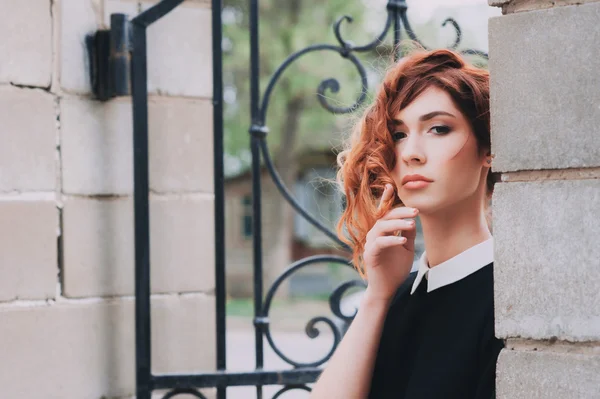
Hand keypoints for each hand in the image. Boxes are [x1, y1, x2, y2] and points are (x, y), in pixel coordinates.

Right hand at [362, 184, 417, 302]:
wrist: (387, 288)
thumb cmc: (395, 268)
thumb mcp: (406, 248)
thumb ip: (407, 233)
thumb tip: (412, 219)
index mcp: (382, 231)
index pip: (384, 212)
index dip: (385, 198)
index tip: (391, 186)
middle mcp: (374, 234)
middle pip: (385, 217)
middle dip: (401, 212)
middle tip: (416, 210)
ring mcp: (371, 243)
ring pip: (382, 227)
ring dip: (397, 224)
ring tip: (412, 224)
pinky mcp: (370, 254)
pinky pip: (381, 243)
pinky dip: (392, 240)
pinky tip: (403, 241)